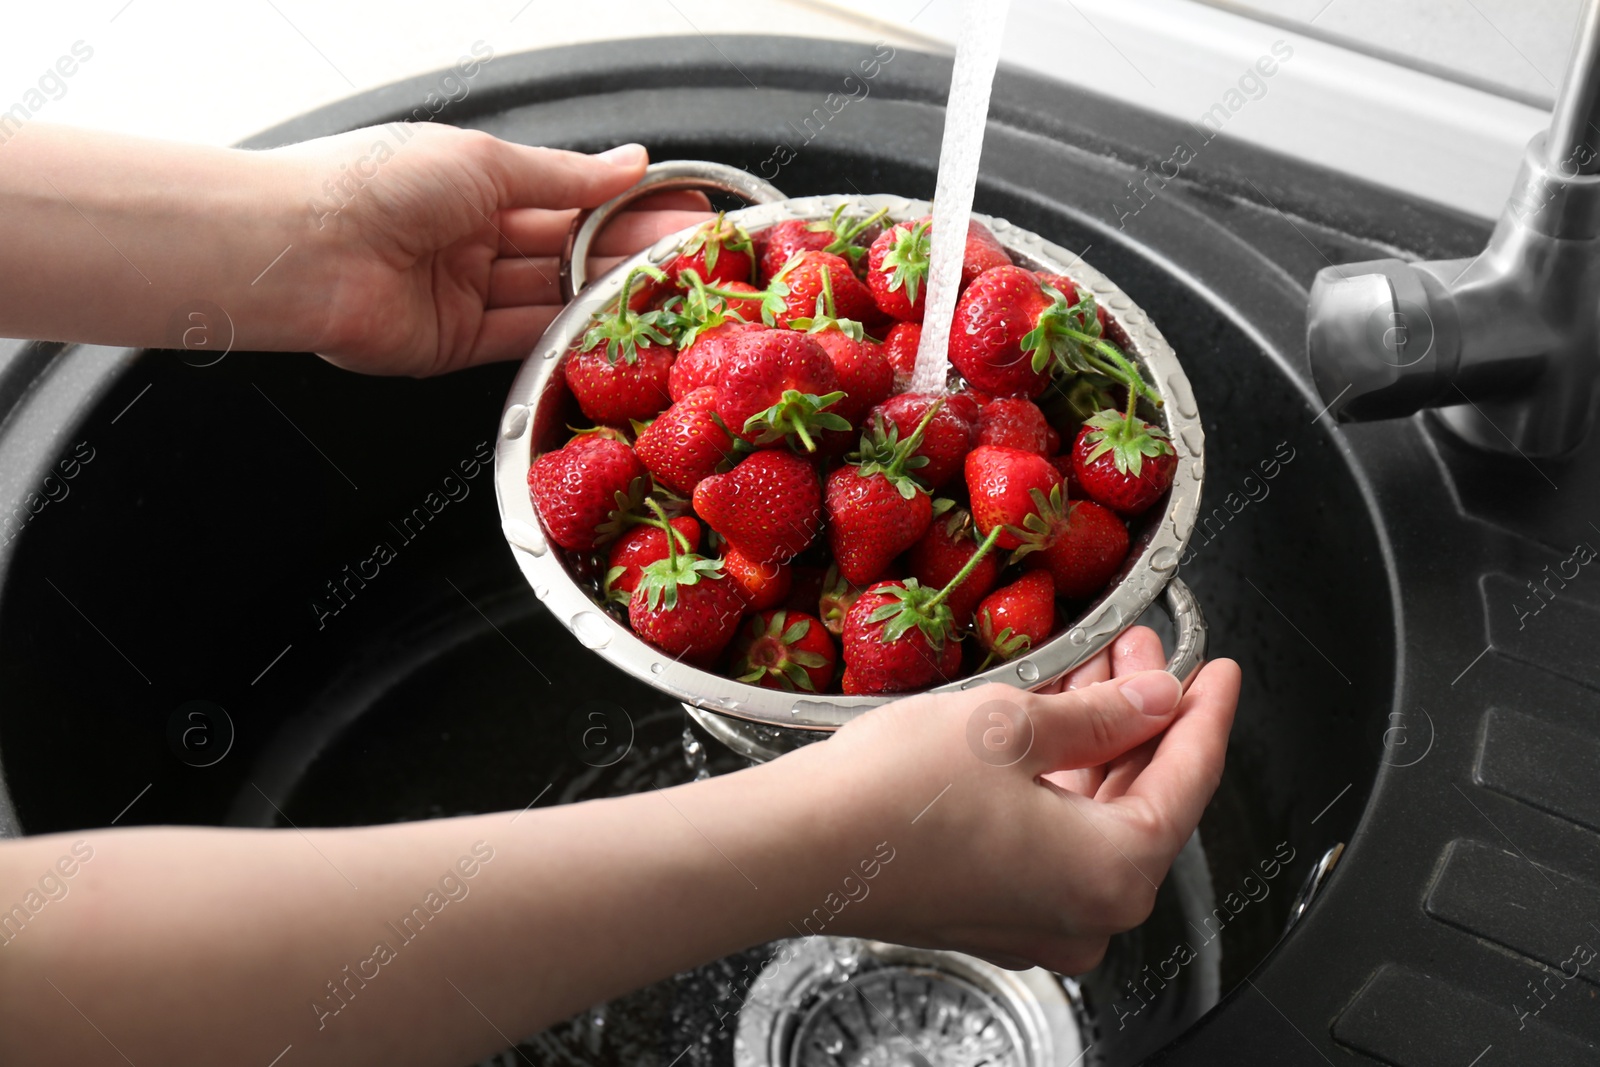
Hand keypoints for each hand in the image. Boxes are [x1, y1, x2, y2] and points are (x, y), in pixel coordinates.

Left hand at [271, 125, 710, 376]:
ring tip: (665, 293)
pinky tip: (611, 326)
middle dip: (629, 251)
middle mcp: (469, 236)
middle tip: (691, 258)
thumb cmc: (375, 183)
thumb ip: (564, 176)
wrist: (302, 248)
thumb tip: (628, 164)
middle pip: (567, 248)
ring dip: (607, 293)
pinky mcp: (455, 344)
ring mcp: (463, 292)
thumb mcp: (484, 162)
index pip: (568, 195)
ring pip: (551, 293)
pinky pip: (523, 337)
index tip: (680, 210)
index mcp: (472, 181)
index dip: (626, 204)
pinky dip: (566, 332)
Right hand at [817, 628, 1239, 973]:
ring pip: (1094, 822)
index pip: (1189, 780)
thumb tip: (1158, 697)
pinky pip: (1052, 845)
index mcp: (1113, 874)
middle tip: (1138, 651)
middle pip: (1143, 802)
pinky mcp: (992, 913)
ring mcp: (1036, 923)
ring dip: (1097, 745)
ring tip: (1087, 673)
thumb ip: (1104, 713)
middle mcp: (1086, 916)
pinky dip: (1058, 784)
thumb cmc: (893, 795)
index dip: (1207, 713)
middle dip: (1143, 718)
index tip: (1219, 671)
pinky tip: (1043, 726)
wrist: (796, 849)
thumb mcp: (1011, 725)